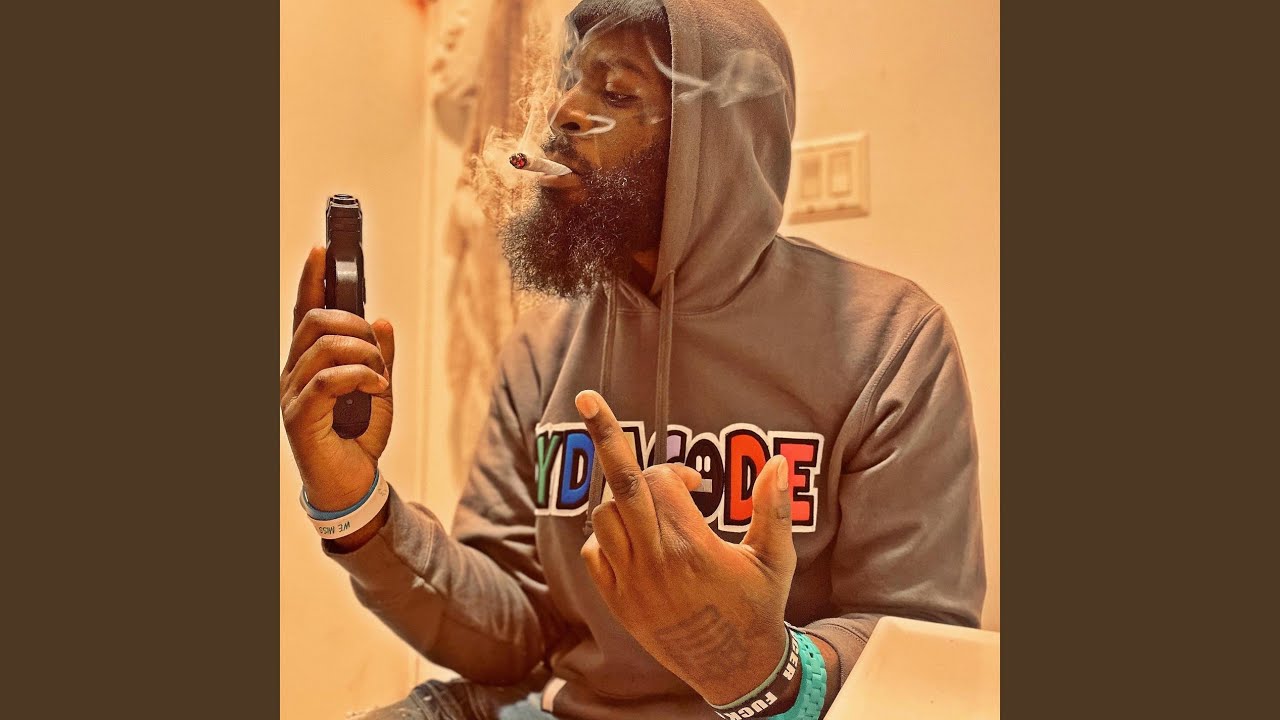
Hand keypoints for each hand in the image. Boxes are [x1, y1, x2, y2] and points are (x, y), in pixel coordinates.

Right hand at [280, 246, 395, 511]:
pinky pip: (327, 379)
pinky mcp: (299, 417)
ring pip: (323, 346)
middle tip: (378, 350)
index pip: (304, 311)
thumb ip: (380, 356)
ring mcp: (291, 394)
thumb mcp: (379, 389)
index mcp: (308, 362)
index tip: (322, 249)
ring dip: (364, 353)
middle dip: (355, 324)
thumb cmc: (360, 437)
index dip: (311, 280)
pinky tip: (377, 386)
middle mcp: (292, 373)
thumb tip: (383, 320)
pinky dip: (360, 376)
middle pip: (315, 322)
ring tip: (380, 376)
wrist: (352, 483)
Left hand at [575, 390, 796, 705]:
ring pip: (606, 516)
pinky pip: (595, 551)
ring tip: (650, 508)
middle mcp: (656, 562)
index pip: (663, 481)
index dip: (677, 472)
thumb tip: (780, 461)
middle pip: (622, 485)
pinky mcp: (617, 601)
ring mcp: (632, 583)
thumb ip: (773, 508)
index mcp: (694, 548)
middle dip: (605, 436)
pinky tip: (634, 538)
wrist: (733, 668)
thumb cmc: (759, 608)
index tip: (697, 484)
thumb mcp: (776, 560)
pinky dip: (607, 535)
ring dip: (623, 499)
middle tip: (588, 397)